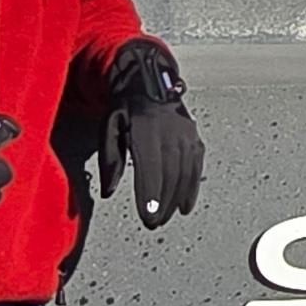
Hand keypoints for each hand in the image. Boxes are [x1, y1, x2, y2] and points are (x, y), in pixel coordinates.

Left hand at [98, 38, 203, 226]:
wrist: (149, 82)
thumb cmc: (126, 108)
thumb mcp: (109, 127)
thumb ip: (109, 160)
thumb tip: (108, 192)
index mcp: (145, 128)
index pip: (151, 167)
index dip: (151, 194)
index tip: (148, 216)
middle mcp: (170, 131)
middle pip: (170, 174)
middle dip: (163, 202)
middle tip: (153, 223)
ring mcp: (186, 134)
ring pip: (185, 173)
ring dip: (176, 199)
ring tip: (166, 218)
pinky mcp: (195, 138)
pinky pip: (196, 167)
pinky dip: (192, 188)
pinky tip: (186, 205)